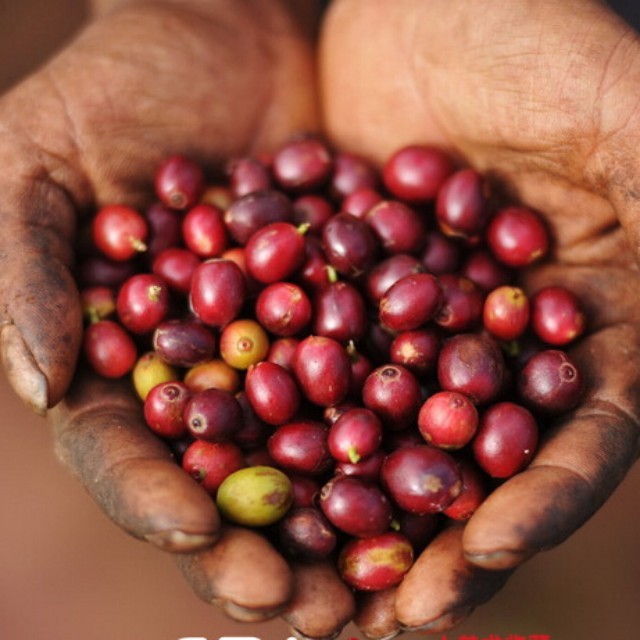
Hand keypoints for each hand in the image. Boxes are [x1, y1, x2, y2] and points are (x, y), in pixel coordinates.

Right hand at [1, 1, 354, 636]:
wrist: (214, 31)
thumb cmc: (107, 90)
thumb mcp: (34, 164)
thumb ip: (26, 271)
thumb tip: (40, 388)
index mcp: (126, 359)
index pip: (133, 450)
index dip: (160, 498)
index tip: (200, 535)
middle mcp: (212, 370)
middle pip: (235, 476)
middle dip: (269, 545)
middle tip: (317, 613)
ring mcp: (286, 343)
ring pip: (318, 446)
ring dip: (353, 516)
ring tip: (395, 576)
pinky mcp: (354, 305)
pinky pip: (386, 370)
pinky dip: (413, 420)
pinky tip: (447, 466)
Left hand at [321, 0, 639, 635]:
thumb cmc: (550, 35)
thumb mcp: (624, 117)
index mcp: (580, 318)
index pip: (568, 440)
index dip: (530, 509)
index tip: (471, 569)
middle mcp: (491, 334)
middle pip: (463, 457)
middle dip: (423, 536)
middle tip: (374, 618)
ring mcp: (408, 313)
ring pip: (374, 421)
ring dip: (336, 496)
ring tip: (292, 569)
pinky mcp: (335, 278)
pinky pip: (297, 353)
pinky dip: (269, 406)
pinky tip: (229, 455)